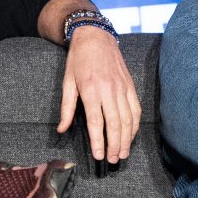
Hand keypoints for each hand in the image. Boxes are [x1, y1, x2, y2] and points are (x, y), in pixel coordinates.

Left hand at [57, 27, 141, 162]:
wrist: (95, 37)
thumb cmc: (78, 60)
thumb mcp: (67, 82)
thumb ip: (66, 108)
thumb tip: (62, 129)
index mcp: (91, 90)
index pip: (96, 122)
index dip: (98, 141)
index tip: (99, 156)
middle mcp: (109, 90)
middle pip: (115, 124)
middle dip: (115, 145)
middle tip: (113, 160)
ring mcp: (122, 88)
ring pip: (128, 119)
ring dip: (127, 139)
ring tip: (123, 154)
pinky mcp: (130, 85)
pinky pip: (136, 109)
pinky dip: (135, 125)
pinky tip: (131, 136)